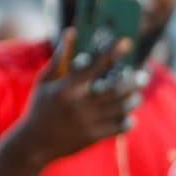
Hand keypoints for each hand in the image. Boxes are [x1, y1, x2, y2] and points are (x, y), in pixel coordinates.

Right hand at [9, 28, 146, 167]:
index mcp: (67, 87)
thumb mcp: (45, 81)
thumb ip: (61, 57)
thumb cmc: (40, 108)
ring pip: (120, 107)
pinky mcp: (92, 136)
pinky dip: (128, 120)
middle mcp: (79, 103)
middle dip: (133, 81)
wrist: (33, 144)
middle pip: (115, 88)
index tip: (128, 42)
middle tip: (143, 76)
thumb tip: (71, 31)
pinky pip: (118, 127)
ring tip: (137, 95)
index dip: (112, 53)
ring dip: (133, 99)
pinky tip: (129, 116)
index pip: (94, 65)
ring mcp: (87, 121)